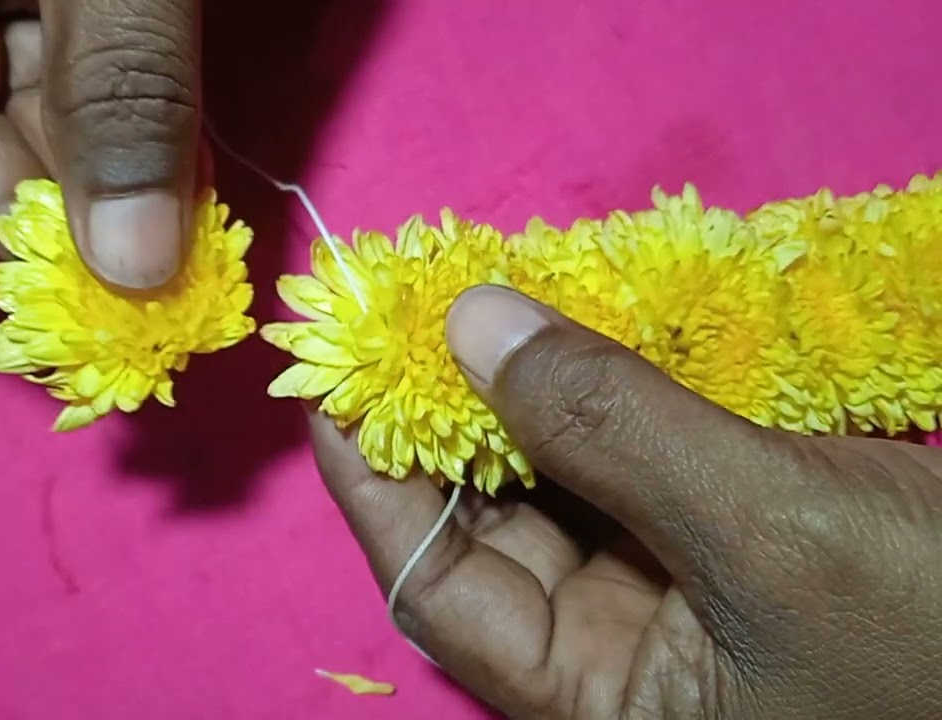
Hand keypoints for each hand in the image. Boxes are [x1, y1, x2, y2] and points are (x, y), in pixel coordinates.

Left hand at [311, 284, 941, 717]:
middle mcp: (620, 660)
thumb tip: (472, 324)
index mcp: (602, 707)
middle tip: (409, 315)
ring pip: (557, 487)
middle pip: (488, 529)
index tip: (331, 378)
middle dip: (447, 421)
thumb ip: (609, 425)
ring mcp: (672, 599)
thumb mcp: (767, 531)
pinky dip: (600, 397)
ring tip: (481, 308)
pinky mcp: (725, 540)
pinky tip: (573, 334)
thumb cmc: (938, 631)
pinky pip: (630, 463)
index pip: (438, 587)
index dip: (371, 480)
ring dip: (521, 397)